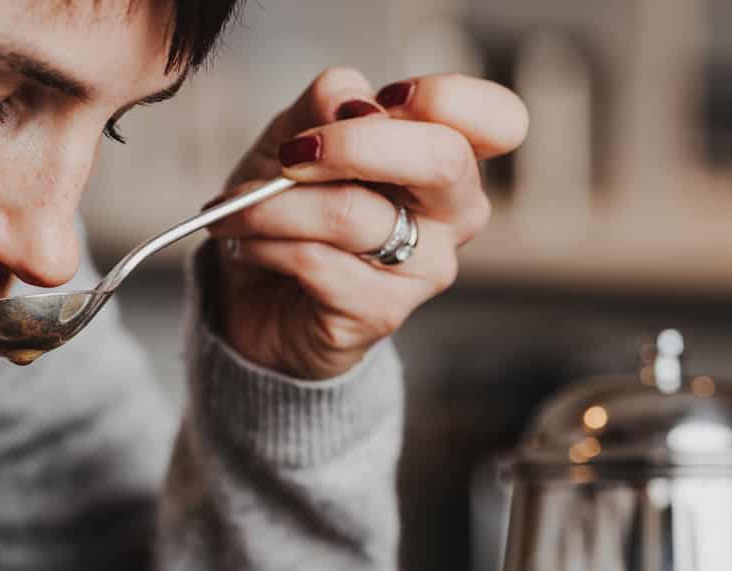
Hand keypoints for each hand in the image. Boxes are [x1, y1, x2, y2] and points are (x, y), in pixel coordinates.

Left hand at [206, 69, 527, 379]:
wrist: (253, 299)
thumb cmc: (289, 212)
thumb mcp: (297, 139)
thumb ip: (327, 105)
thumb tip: (353, 102)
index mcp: (449, 160)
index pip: (496, 120)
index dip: (440, 97)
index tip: (376, 103)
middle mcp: (454, 215)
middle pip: (441, 158)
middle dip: (352, 144)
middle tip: (288, 154)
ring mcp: (424, 269)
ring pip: (351, 213)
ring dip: (272, 205)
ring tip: (235, 210)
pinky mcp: (381, 312)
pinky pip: (316, 262)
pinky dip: (264, 246)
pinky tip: (246, 247)